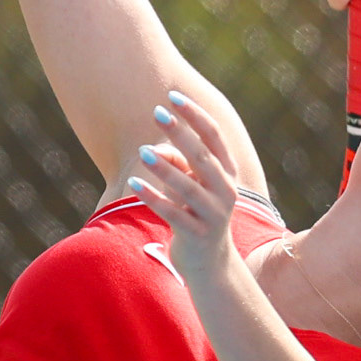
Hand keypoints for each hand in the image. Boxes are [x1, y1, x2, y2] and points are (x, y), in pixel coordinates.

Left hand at [128, 93, 241, 278]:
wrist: (210, 264)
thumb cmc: (196, 214)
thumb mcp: (191, 186)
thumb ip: (178, 164)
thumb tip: (155, 150)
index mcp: (227, 173)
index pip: (214, 137)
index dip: (195, 115)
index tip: (173, 96)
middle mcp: (225, 191)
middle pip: (203, 157)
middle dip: (181, 133)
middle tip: (157, 112)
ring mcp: (213, 214)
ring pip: (188, 187)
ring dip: (164, 168)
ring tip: (142, 151)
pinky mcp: (197, 235)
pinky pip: (172, 213)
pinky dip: (153, 198)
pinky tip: (133, 184)